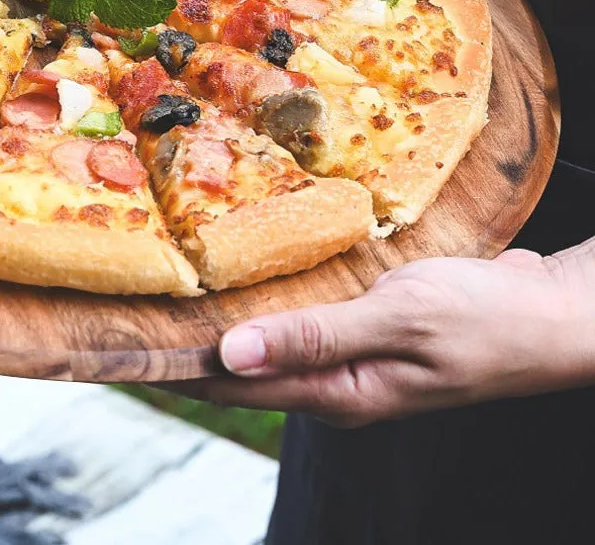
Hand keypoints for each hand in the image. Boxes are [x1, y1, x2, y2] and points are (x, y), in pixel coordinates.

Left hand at [164, 247, 594, 427]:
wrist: (552, 314)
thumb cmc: (487, 321)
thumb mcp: (399, 322)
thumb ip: (314, 337)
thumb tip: (231, 356)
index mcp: (338, 392)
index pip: (233, 388)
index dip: (176, 368)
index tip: (122, 348)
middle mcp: (335, 384)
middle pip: (241, 371)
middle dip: (188, 348)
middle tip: (133, 309)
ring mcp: (351, 359)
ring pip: (268, 344)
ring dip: (224, 324)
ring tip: (171, 294)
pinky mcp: (364, 332)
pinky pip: (299, 323)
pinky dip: (266, 307)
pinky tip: (246, 282)